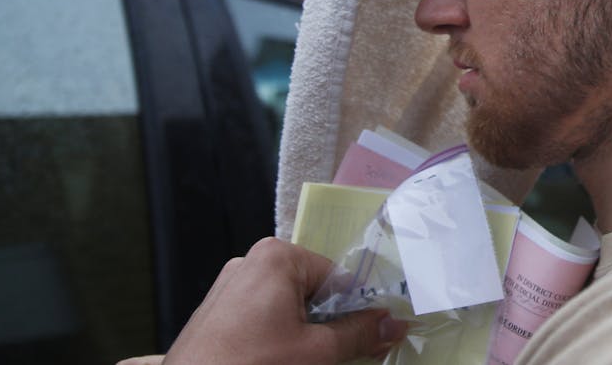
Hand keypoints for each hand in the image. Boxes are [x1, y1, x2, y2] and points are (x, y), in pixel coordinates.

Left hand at [121, 236, 407, 364]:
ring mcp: (230, 288)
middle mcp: (251, 262)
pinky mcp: (218, 314)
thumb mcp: (318, 354)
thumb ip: (359, 334)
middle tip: (333, 357)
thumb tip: (393, 323)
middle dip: (329, 326)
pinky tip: (279, 361)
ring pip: (288, 310)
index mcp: (277, 256)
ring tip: (305, 361)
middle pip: (313, 293)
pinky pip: (263, 320)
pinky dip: (278, 340)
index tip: (370, 337)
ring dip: (305, 337)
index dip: (357, 311)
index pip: (338, 277)